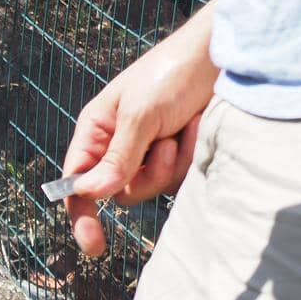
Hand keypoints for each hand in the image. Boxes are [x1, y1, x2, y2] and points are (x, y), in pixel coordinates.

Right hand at [63, 0, 218, 255]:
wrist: (222, 54)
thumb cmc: (172, 73)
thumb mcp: (140, 114)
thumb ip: (117, 158)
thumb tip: (89, 194)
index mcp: (97, 131)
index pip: (78, 181)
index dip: (82, 213)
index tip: (94, 245)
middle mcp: (118, 145)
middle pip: (121, 191)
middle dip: (148, 174)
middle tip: (166, 144)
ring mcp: (150, 151)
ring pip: (153, 186)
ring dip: (174, 161)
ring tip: (185, 127)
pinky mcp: (179, 154)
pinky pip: (180, 178)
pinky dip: (192, 155)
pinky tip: (198, 126)